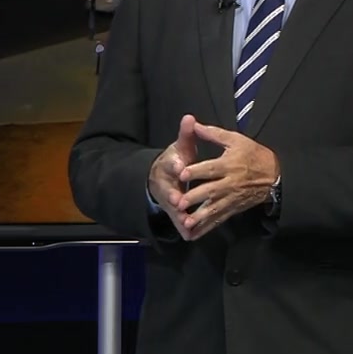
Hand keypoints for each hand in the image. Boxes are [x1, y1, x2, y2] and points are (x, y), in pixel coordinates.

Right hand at [147, 114, 198, 238]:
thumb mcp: (180, 146)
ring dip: (179, 217)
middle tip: (179, 201)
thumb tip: (190, 117)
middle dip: (173, 196)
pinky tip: (191, 236)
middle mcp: (166, 186)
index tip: (180, 167)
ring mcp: (170, 201)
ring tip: (187, 223)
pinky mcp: (175, 214)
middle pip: (168, 191)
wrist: (161, 179)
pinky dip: (184, 230)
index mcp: (168, 166)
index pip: (170, 164)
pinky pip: (180, 223)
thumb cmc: (176, 161)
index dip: (175, 166)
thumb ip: (187, 134)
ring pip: (173, 210)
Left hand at [176, 123, 279, 238]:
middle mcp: (230, 183)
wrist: (275, 175)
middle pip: (210, 190)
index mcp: (229, 164)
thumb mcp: (236, 140)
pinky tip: (195, 232)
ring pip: (214, 208)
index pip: (210, 168)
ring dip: (200, 216)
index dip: (196, 171)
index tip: (182, 174)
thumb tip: (194, 125)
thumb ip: (214, 134)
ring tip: (187, 222)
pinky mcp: (234, 208)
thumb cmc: (254, 154)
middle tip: (179, 202)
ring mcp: (232, 198)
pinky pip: (220, 219)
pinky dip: (207, 226)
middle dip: (195, 197)